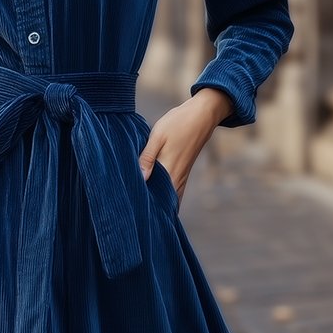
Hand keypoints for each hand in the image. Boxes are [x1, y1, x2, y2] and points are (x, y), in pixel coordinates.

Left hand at [138, 87, 233, 203]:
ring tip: (143, 214)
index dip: (143, 205)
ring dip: (159, 206)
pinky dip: (167, 199)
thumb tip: (140, 178)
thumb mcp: (158, 136)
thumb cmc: (178, 123)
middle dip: (150, 210)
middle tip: (132, 217)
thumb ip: (148, 157)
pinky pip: (175, 193)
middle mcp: (177, 178)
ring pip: (170, 200)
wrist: (202, 115)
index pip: (154, 196)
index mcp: (168, 170)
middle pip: (163, 203)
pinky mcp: (184, 173)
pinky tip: (157, 202)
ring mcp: (182, 177)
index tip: (130, 211)